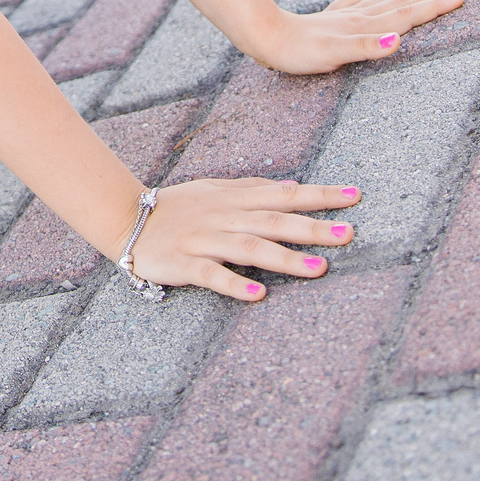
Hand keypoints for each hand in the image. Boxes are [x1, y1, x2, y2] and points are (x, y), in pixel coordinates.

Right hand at [127, 177, 358, 300]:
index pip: (284, 195)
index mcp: (234, 199)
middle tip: (350, 234)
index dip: (320, 195)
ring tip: (320, 268)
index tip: (355, 197)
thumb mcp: (214, 189)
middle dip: (313, 228)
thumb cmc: (176, 207)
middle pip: (274, 221)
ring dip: (285, 258)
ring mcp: (204, 240)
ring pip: (249, 248)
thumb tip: (293, 185)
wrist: (124, 219)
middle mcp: (223, 217)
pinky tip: (260, 294)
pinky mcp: (185, 264)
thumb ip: (251, 189)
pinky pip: (212, 275)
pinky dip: (235, 284)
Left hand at [254, 0, 465, 73]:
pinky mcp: (333, 17)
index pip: (408, 13)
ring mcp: (347, 14)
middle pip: (403, 0)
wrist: (266, 36)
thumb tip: (398, 41)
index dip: (435, 5)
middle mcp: (361, 15)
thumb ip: (367, 47)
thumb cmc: (300, 52)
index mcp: (367, 25)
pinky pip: (365, 2)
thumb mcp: (335, 54)